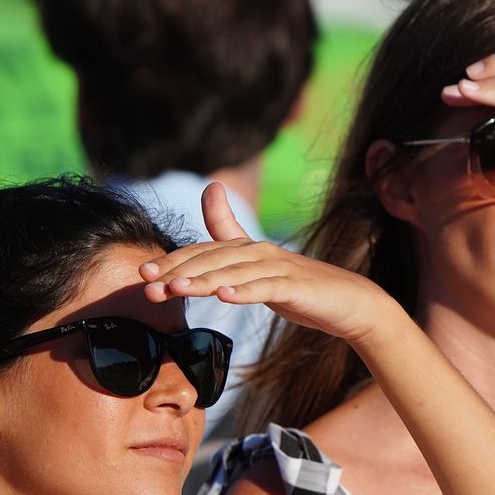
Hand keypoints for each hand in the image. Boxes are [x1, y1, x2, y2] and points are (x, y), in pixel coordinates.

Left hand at [140, 183, 399, 346]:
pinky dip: (244, 291)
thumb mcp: (261, 267)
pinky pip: (266, 288)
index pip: (203, 252)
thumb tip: (210, 190)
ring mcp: (280, 269)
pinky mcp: (296, 287)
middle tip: (147, 284)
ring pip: (234, 272)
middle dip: (177, 271)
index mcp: (249, 249)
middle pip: (212, 259)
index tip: (143, 273)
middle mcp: (261, 252)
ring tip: (175, 289)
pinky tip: (224, 296)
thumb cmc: (302, 288)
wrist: (352, 304)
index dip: (173, 261)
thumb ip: (232, 235)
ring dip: (202, 280)